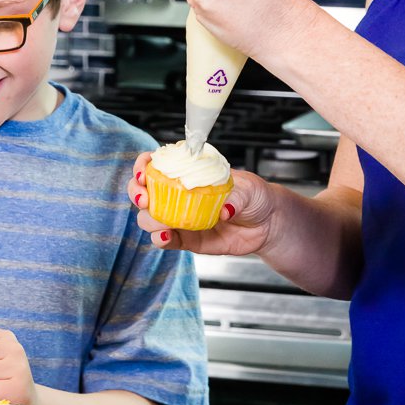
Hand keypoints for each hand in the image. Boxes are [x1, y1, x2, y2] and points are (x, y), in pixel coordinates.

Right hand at [127, 151, 281, 259]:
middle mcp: (178, 194)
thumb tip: (223, 210)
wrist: (268, 224)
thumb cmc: (255, 196)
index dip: (143, 166)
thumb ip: (236, 197)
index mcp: (188, 173)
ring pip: (149, 218)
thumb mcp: (249, 189)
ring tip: (162, 222)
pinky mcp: (187, 240)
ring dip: (148, 219)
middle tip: (146, 199)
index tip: (144, 173)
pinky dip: (160, 240)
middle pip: (143, 191)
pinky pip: (165, 241)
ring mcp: (180, 217)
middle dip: (136, 193)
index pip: (155, 164)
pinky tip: (165, 237)